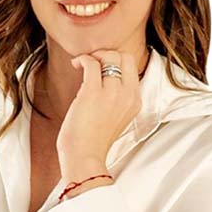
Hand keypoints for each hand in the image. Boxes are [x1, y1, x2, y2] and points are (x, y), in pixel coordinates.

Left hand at [56, 50, 142, 164]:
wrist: (85, 158)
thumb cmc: (94, 141)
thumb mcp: (116, 117)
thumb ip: (117, 99)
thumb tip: (103, 77)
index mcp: (135, 102)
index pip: (132, 67)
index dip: (116, 60)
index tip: (102, 66)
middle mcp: (128, 95)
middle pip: (125, 57)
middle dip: (107, 53)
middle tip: (93, 62)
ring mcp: (112, 93)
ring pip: (108, 57)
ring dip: (92, 56)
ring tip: (82, 64)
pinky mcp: (92, 93)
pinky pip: (91, 63)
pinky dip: (82, 59)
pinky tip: (76, 65)